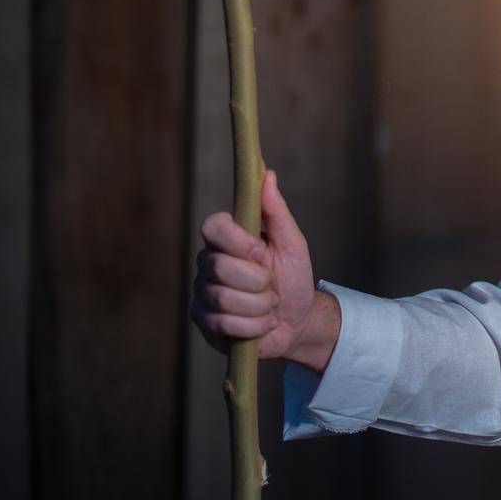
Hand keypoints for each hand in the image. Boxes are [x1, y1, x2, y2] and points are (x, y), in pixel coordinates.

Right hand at [190, 168, 337, 368]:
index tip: (260, 251)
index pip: (212, 226)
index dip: (236, 241)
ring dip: (260, 305)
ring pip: (224, 298)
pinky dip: (254, 326)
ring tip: (269, 305)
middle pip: (220, 267)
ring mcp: (203, 293)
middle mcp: (209, 263)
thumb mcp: (292, 244)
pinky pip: (224, 324)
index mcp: (228, 240)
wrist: (298, 321)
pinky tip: (262, 323)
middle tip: (271, 285)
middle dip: (258, 281)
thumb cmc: (293, 278)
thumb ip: (277, 212)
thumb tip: (266, 173)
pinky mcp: (203, 322)